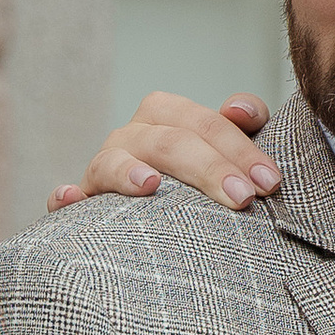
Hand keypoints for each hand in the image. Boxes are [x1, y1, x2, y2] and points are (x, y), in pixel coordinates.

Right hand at [47, 91, 280, 213]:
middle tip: (243, 198)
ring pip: (112, 161)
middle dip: (207, 168)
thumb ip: (243, 125)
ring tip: (151, 186)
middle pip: (167, 142)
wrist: (160, 223)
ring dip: (128, 172)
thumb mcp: (226, 150)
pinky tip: (71, 199)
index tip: (269, 182)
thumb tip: (242, 111)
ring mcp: (103, 168)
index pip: (202, 122)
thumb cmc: (201, 181)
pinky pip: (65, 199)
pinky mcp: (82, 203)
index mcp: (166, 116)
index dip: (238, 147)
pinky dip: (65, 197)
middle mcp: (132, 136)